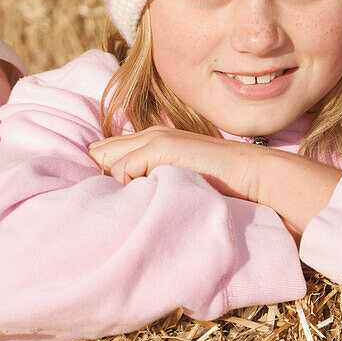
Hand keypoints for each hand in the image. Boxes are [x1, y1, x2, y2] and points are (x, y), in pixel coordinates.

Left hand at [88, 126, 261, 199]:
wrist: (248, 174)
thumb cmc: (215, 184)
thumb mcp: (174, 178)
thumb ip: (149, 179)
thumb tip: (116, 197)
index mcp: (151, 140)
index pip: (107, 150)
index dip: (97, 170)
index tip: (95, 194)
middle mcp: (148, 134)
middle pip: (100, 151)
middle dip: (93, 174)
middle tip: (94, 200)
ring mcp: (153, 138)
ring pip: (108, 162)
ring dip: (112, 186)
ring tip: (120, 206)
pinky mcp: (158, 147)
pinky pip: (122, 172)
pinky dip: (127, 189)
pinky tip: (144, 199)